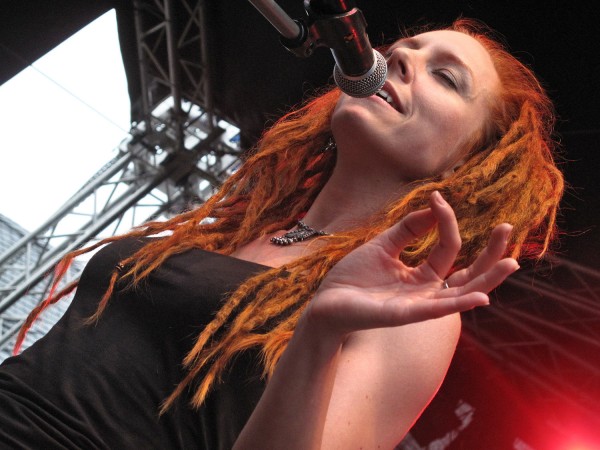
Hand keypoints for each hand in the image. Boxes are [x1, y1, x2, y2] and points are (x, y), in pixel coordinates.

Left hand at [306, 191, 518, 336]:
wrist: (326, 301)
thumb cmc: (353, 278)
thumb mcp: (383, 246)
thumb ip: (409, 229)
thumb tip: (436, 205)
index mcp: (421, 275)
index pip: (448, 247)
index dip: (446, 222)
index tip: (438, 198)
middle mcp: (425, 292)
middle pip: (468, 274)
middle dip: (491, 254)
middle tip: (508, 227)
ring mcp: (417, 305)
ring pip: (460, 294)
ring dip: (487, 279)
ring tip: (510, 262)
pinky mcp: (403, 316)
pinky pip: (434, 310)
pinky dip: (458, 303)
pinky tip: (480, 296)